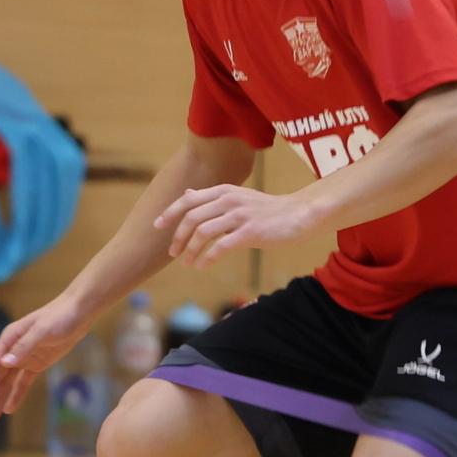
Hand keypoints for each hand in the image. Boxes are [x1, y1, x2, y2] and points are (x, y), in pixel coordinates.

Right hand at [0, 294, 90, 418]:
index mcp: (9, 338)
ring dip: (2, 397)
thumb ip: (24, 347)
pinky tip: (10, 408)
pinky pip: (23, 381)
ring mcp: (25, 357)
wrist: (79, 313)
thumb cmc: (59, 316)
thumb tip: (4, 363)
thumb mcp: (42, 331)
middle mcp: (13, 348)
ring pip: (9, 381)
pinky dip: (17, 394)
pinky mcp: (37, 363)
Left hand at [154, 185, 313, 269]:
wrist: (299, 214)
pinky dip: (207, 258)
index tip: (157, 227)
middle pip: (192, 218)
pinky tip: (203, 266)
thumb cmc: (267, 210)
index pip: (188, 200)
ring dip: (191, 251)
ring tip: (188, 263)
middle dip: (178, 237)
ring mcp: (240, 215)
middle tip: (174, 253)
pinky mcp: (251, 232)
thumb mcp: (237, 197)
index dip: (170, 213)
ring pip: (203, 233)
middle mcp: (229, 199)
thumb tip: (187, 196)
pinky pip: (221, 246)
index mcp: (223, 191)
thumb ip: (212, 198)